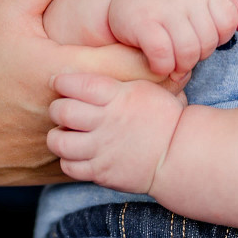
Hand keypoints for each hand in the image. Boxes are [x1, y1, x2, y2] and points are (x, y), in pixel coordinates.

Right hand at [0, 0, 158, 228]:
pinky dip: (120, 122)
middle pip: (156, 93)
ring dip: (145, 95)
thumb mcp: (3, 6)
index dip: (164, 38)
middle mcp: (84, 115)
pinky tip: (108, 102)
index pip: (152, 60)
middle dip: (164, 64)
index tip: (152, 22)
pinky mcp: (75, 169)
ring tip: (137, 68)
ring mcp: (83, 148)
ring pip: (139, 121)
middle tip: (154, 41)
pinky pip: (115, 144)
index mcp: (72, 73)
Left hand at [46, 71, 185, 193]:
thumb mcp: (141, 86)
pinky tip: (77, 154)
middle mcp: (106, 122)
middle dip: (56, 109)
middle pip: (62, 111)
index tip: (60, 83)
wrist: (181, 153)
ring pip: (59, 142)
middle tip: (62, 110)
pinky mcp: (103, 172)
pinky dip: (68, 160)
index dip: (60, 81)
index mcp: (116, 96)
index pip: (74, 84)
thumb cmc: (161, 115)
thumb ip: (112, 80)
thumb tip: (83, 65)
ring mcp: (103, 149)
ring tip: (66, 134)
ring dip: (57, 136)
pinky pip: (70, 166)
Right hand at [106, 0, 237, 79]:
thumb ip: (227, 7)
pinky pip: (164, 57)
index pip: (228, 23)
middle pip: (209, 41)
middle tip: (181, 50)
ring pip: (189, 52)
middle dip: (197, 54)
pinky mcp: (141, 21)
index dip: (215, 37)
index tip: (197, 36)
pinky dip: (163, 67)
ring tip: (172, 61)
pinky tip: (157, 63)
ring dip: (180, 65)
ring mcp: (163, 5)